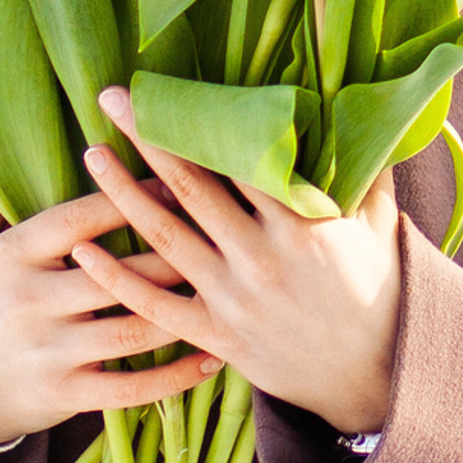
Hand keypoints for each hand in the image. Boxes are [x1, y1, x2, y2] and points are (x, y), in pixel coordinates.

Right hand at [0, 192, 222, 445]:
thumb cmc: (15, 301)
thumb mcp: (22, 255)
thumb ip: (71, 227)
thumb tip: (151, 179)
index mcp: (15, 252)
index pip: (80, 219)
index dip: (131, 199)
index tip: (179, 186)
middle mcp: (27, 300)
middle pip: (116, 276)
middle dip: (175, 259)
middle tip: (222, 243)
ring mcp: (45, 351)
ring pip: (131, 332)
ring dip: (184, 316)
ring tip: (225, 298)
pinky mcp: (63, 395)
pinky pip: (132, 387)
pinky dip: (176, 376)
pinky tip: (211, 359)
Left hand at [73, 86, 403, 437]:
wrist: (374, 374)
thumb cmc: (377, 288)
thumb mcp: (378, 222)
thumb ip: (366, 166)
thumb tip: (361, 108)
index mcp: (304, 222)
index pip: (241, 158)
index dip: (201, 120)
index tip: (168, 87)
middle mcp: (261, 257)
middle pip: (192, 186)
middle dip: (148, 138)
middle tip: (111, 98)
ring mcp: (234, 299)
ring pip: (165, 238)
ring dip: (122, 194)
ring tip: (93, 155)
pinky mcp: (217, 336)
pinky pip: (155, 307)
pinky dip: (117, 279)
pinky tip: (84, 250)